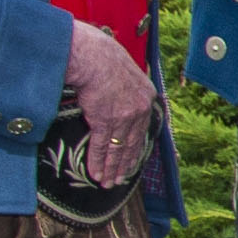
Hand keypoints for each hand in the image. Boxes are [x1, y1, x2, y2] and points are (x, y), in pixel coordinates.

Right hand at [62, 21, 160, 186]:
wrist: (91, 55)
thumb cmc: (103, 57)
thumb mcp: (125, 72)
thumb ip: (127, 88)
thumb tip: (119, 94)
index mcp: (146, 97)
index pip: (142, 129)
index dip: (136, 148)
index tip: (132, 161)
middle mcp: (139, 109)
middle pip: (132, 143)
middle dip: (124, 164)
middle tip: (119, 179)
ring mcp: (123, 116)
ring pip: (117, 148)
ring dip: (110, 168)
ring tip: (107, 183)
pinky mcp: (104, 120)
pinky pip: (100, 146)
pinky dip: (97, 161)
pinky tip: (96, 174)